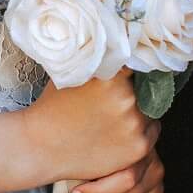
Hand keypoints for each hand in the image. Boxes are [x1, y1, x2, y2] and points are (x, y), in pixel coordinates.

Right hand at [21, 65, 161, 187]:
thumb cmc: (52, 107)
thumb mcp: (71, 73)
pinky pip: (152, 131)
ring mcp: (134, 124)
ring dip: (138, 110)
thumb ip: (97, 61)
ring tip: (113, 117)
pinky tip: (121, 131)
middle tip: (114, 100)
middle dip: (133, 91)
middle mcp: (127, 98)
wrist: (41, 146)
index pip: (136, 63)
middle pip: (144, 87)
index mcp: (111, 76)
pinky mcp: (139, 147)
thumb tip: (114, 45)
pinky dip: (141, 130)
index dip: (132, 68)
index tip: (127, 74)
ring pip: (150, 109)